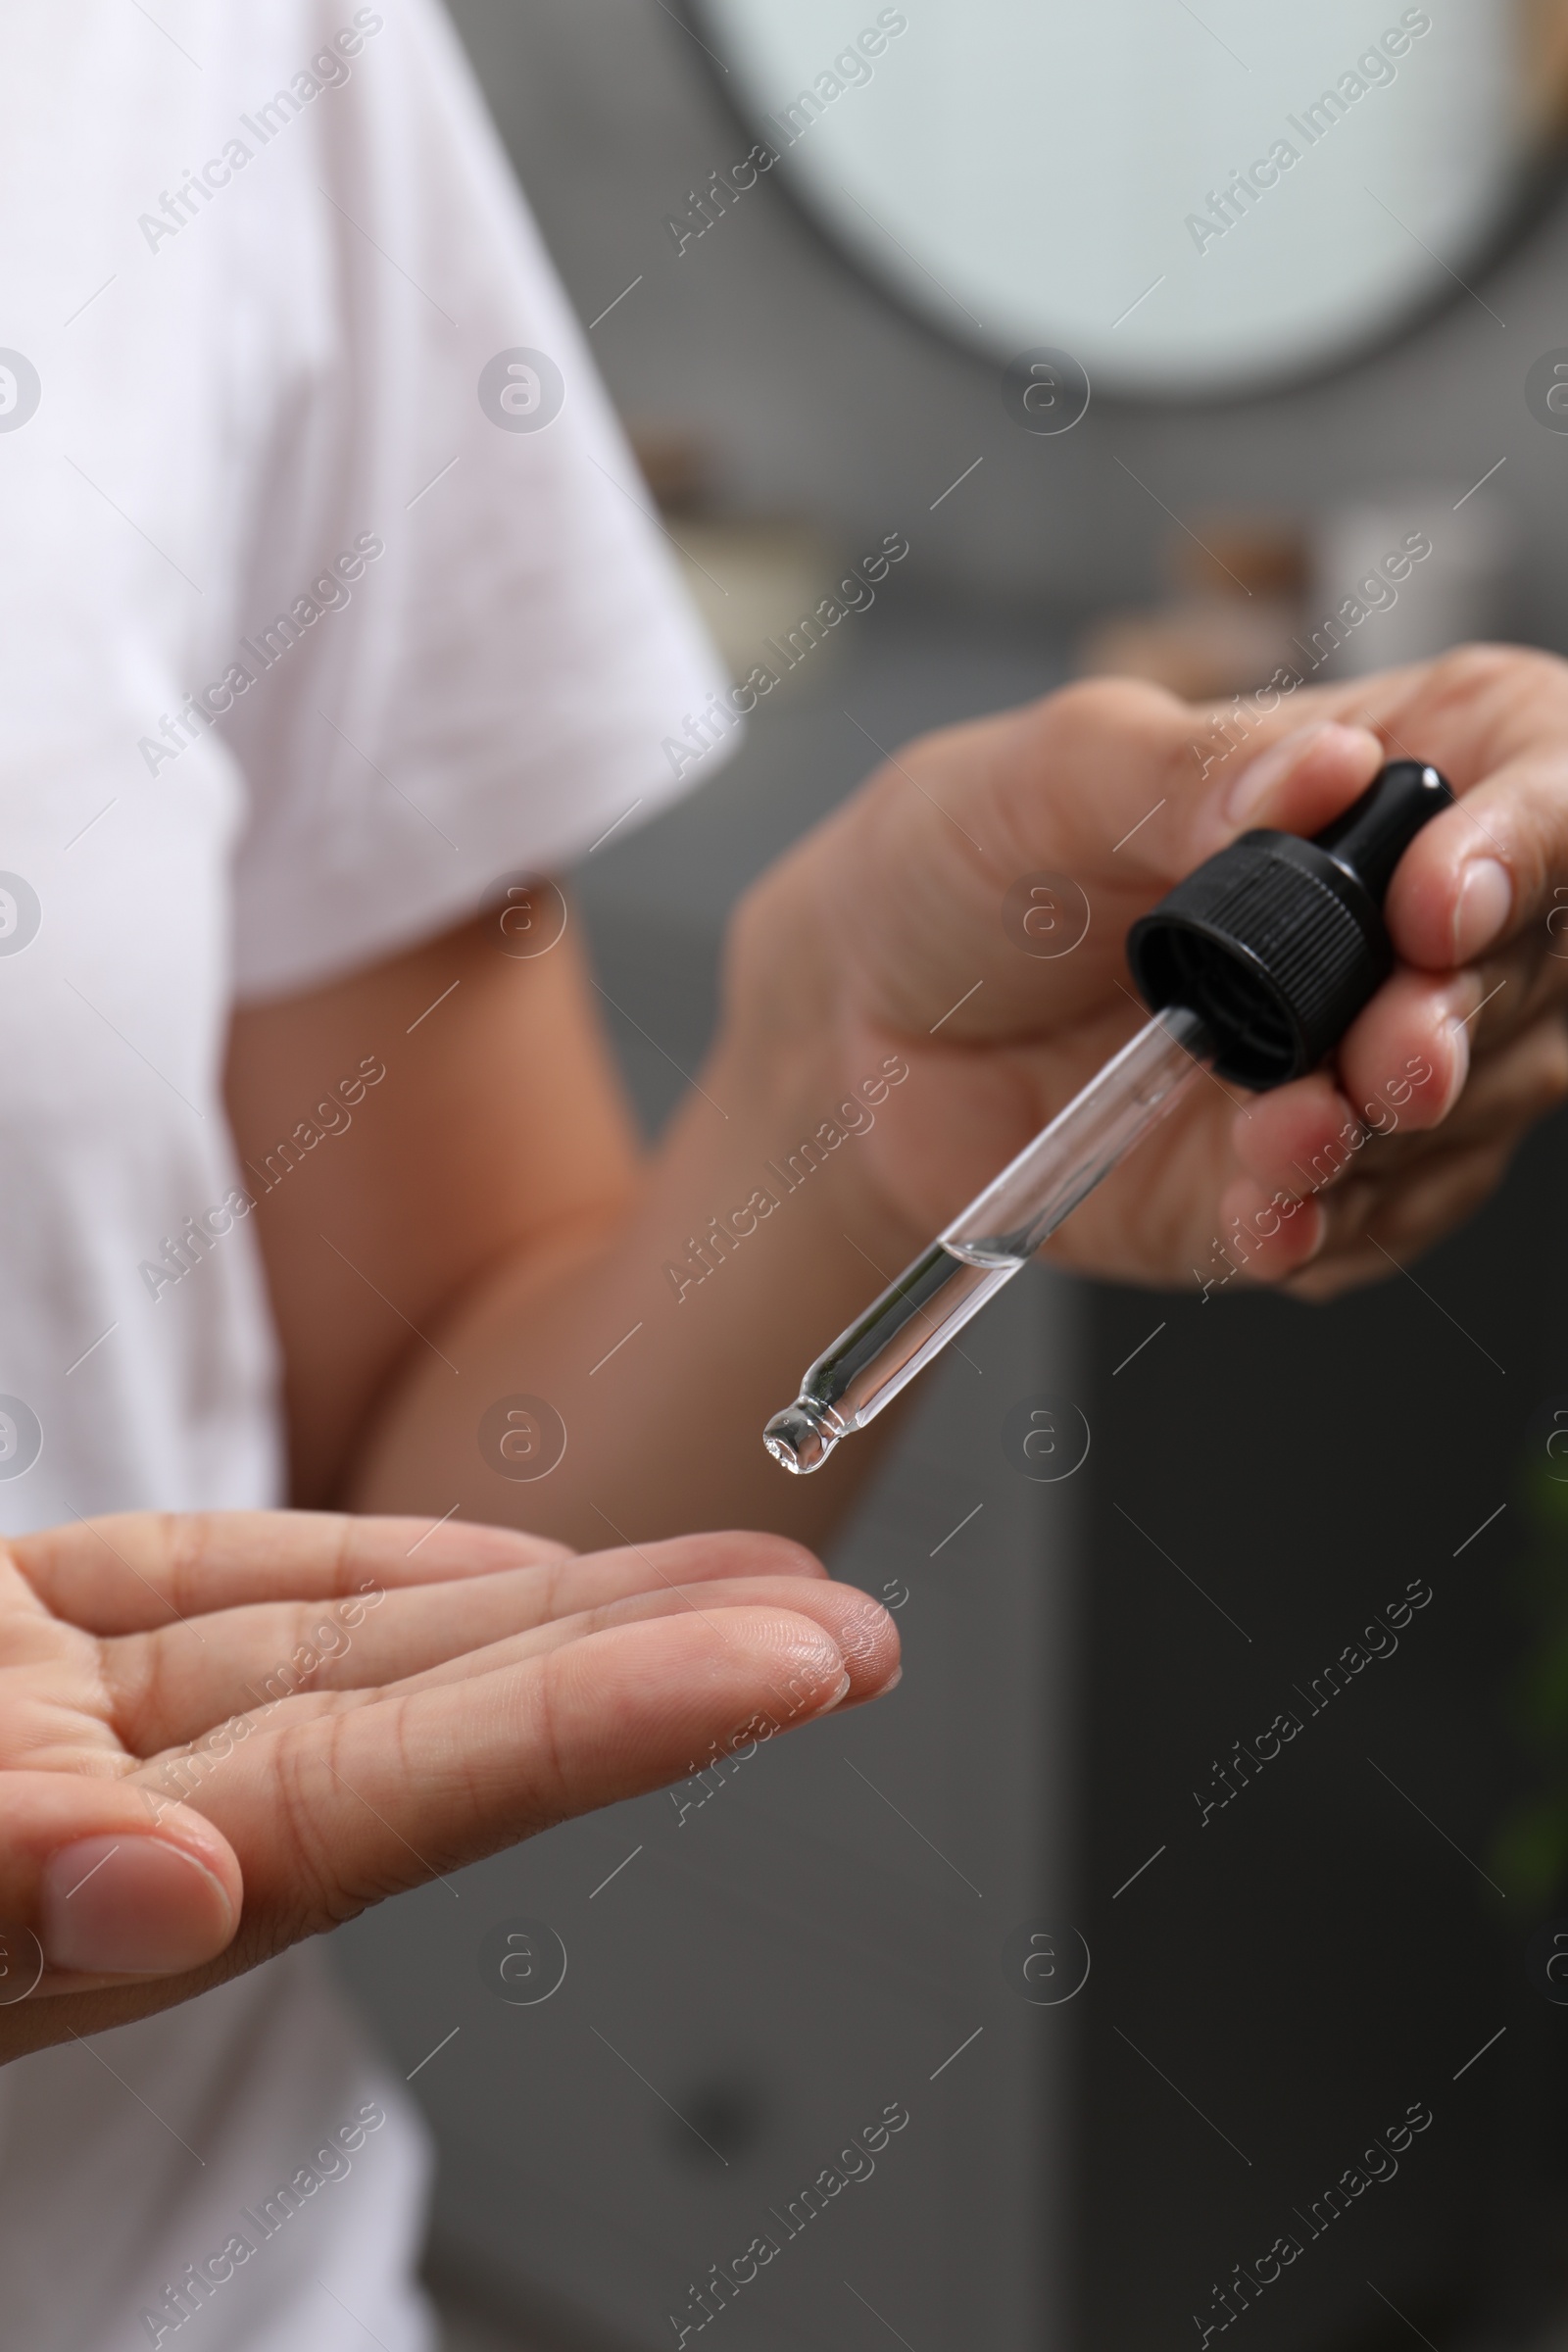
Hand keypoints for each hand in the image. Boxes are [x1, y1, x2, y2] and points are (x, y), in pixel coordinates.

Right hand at [0, 1510, 896, 2056]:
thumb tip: (167, 1885)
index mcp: (67, 1904)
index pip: (391, 1803)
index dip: (606, 1724)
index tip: (791, 1666)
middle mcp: (96, 1820)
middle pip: (421, 1733)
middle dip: (643, 1672)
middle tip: (843, 1631)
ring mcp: (52, 1722)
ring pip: (349, 1654)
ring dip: (546, 1611)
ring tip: (739, 1579)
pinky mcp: (1, 1637)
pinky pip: (203, 1590)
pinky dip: (362, 1574)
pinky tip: (499, 1571)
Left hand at [736, 645, 1567, 1298]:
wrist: (858, 1025)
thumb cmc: (954, 862)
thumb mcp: (1049, 777)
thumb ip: (1185, 773)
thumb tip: (1327, 766)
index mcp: (1368, 780)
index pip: (1538, 775)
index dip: (1531, 840)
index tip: (1438, 904)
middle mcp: (1388, 926)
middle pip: (1532, 966)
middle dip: (1468, 1024)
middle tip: (1387, 1062)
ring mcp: (1350, 1063)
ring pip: (1474, 1108)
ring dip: (1398, 1142)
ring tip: (1287, 1144)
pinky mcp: (1292, 1180)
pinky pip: (1371, 1224)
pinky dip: (1330, 1227)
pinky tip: (1269, 1218)